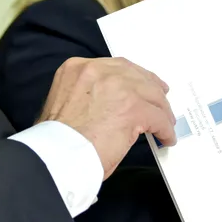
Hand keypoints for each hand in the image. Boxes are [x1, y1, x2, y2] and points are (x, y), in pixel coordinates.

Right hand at [39, 57, 176, 179]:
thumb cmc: (56, 139)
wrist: (57, 154)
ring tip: (166, 123)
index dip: (132, 77)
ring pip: (151, 94)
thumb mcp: (64, 101)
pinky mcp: (133, 108)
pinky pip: (157, 117)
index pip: (115, 66)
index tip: (141, 84)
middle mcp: (97, 71)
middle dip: (151, 88)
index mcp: (77, 68)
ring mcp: (117, 87)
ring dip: (161, 110)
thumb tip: (109, 106)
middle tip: (161, 100)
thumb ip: (87, 94)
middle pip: (136, 75)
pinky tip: (165, 138)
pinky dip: (165, 129)